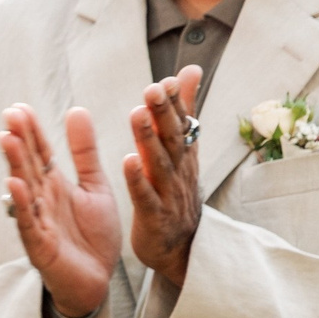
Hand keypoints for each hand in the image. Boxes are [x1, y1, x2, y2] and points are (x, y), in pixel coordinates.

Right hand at [0, 102, 119, 317]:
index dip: (31, 131)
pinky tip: (15, 185)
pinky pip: (28, 222)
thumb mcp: (95, 186)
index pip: (39, 152)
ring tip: (7, 140)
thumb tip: (76, 110)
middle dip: (19, 141)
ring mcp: (37, 221)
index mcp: (55, 184)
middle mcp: (42, 199)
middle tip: (10, 115)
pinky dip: (21, 204)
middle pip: (28, 166)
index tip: (19, 108)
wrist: (98, 280)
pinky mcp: (39, 245)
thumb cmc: (92, 236)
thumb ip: (85, 152)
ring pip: (23, 189)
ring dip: (14, 165)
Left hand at [124, 67, 201, 290]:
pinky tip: (127, 160)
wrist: (182, 246)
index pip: (181, 123)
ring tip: (137, 114)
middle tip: (153, 89)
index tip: (168, 80)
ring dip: (148, 138)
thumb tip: (190, 71)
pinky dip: (137, 178)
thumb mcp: (182, 149)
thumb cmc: (177, 191)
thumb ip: (183, 110)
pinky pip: (145, 196)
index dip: (176, 102)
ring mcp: (168, 193)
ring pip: (159, 163)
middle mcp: (178, 170)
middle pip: (172, 138)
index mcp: (182, 154)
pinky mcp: (154, 216)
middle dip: (163, 113)